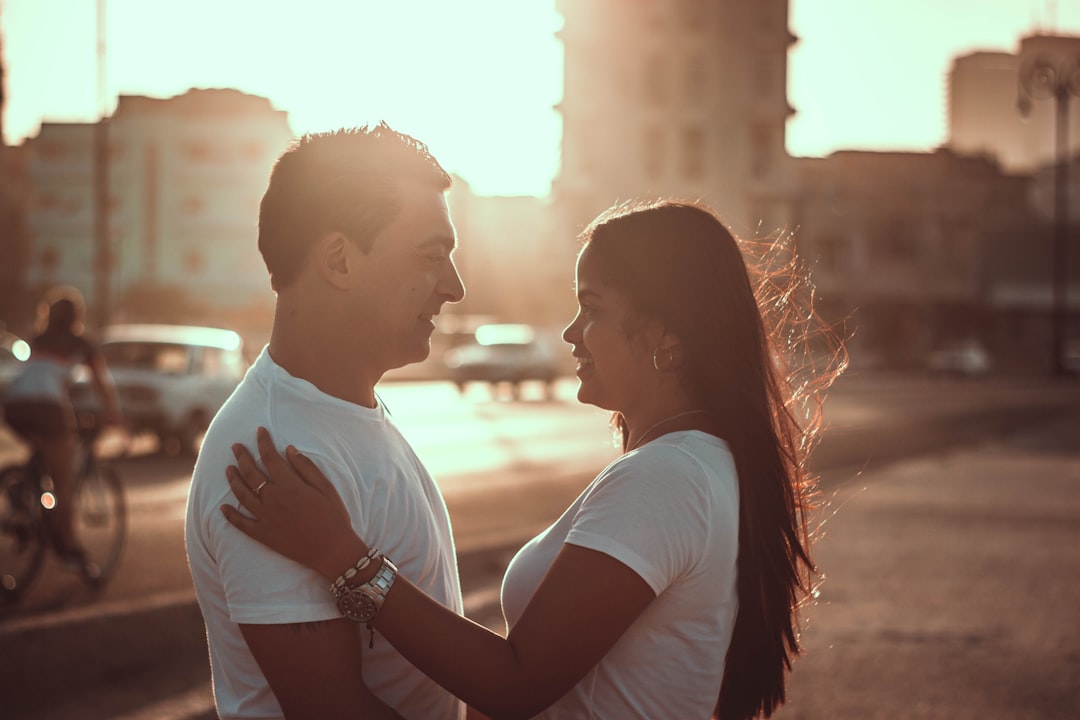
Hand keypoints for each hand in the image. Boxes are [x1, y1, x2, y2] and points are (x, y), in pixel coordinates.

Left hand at [222, 427, 369, 579]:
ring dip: (233, 480)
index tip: (259, 431)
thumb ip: (306, 467)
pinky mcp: (263, 535)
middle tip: (235, 446)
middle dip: (242, 456)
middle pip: (251, 473)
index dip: (263, 442)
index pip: (270, 458)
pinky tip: (222, 508)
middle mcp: (273, 499)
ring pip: (242, 495)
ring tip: (228, 469)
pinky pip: (241, 524)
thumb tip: (289, 449)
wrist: (332, 550)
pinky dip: (230, 515)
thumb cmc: (334, 517)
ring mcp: (266, 518)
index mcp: (289, 485)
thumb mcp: (326, 488)